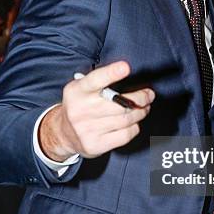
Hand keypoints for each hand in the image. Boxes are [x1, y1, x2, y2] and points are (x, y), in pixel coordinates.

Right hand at [39, 61, 154, 160]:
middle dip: (141, 98)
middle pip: (120, 103)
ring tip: (144, 108)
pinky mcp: (96, 145)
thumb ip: (101, 81)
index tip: (125, 67)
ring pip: (126, 119)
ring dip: (140, 112)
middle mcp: (81, 110)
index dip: (111, 73)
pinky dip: (134, 127)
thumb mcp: (82, 88)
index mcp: (77, 91)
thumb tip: (128, 75)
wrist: (63, 134)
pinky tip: (133, 123)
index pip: (95, 80)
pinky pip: (125, 135)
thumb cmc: (80, 105)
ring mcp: (87, 129)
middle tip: (149, 95)